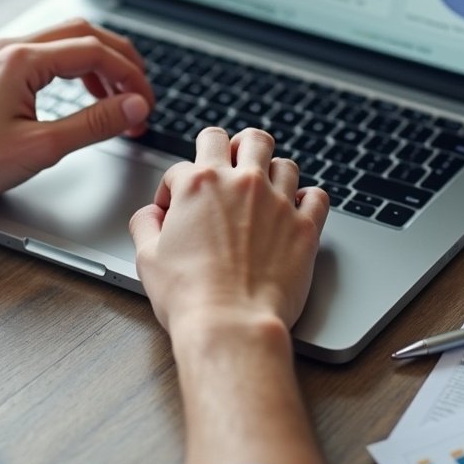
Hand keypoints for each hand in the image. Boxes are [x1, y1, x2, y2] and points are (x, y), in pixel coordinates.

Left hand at [0, 18, 153, 204]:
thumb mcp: (40, 147)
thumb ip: (94, 123)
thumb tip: (132, 107)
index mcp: (22, 60)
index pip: (94, 52)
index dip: (129, 76)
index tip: (145, 102)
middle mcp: (10, 47)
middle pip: (83, 34)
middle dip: (120, 60)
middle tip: (141, 90)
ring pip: (64, 41)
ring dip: (98, 63)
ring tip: (116, 95)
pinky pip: (44, 54)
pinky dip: (73, 68)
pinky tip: (80, 93)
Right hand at [129, 127, 329, 338]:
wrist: (231, 325)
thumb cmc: (189, 296)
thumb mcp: (146, 257)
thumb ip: (146, 224)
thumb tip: (150, 213)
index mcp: (200, 184)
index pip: (184, 166)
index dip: (173, 188)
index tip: (175, 209)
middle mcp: (241, 183)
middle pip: (248, 138)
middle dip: (236, 148)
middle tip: (231, 167)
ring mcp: (277, 202)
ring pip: (285, 163)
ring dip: (273, 173)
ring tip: (264, 191)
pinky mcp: (304, 227)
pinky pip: (317, 196)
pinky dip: (308, 200)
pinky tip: (298, 209)